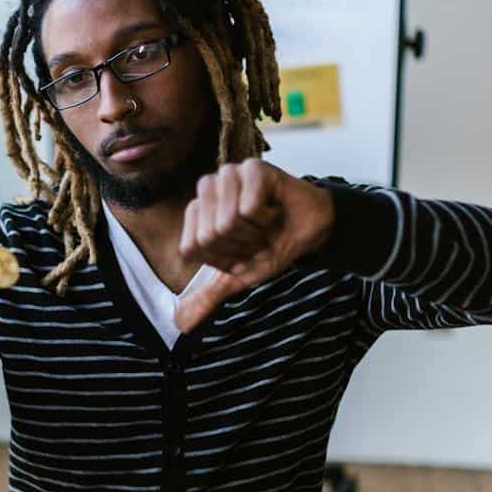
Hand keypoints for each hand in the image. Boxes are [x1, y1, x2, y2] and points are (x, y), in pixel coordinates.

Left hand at [174, 160, 334, 333]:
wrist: (311, 232)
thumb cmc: (273, 246)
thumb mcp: (239, 276)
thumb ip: (209, 296)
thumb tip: (181, 324)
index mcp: (196, 211)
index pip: (192, 247)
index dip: (221, 258)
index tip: (241, 250)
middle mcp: (208, 188)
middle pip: (209, 235)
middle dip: (240, 247)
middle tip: (258, 237)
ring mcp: (229, 174)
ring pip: (227, 221)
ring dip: (254, 233)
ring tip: (266, 223)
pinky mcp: (253, 167)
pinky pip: (249, 208)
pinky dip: (268, 218)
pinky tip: (275, 210)